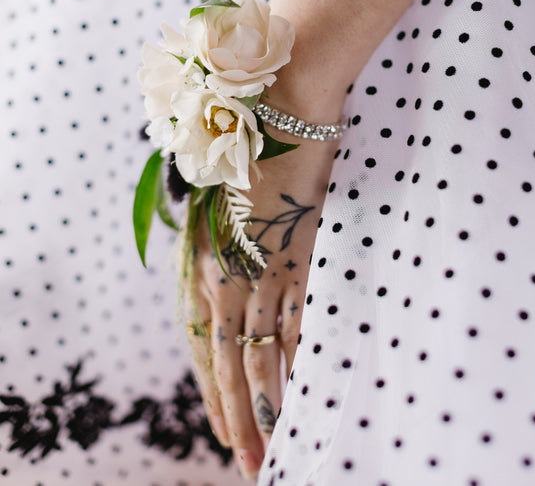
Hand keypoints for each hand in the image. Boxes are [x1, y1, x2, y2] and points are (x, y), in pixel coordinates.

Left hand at [186, 135, 335, 479]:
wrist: (284, 111)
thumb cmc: (250, 146)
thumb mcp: (222, 198)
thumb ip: (224, 242)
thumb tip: (235, 277)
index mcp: (202, 259)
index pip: (203, 345)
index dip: (213, 394)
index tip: (225, 432)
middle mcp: (226, 272)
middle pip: (229, 361)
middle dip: (238, 416)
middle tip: (250, 463)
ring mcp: (263, 268)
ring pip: (261, 353)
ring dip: (269, 404)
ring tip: (274, 448)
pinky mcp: (298, 256)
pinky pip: (298, 321)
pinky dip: (301, 361)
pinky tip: (306, 394)